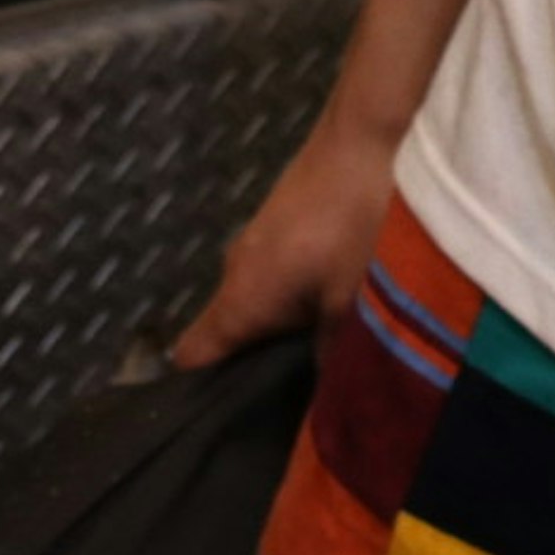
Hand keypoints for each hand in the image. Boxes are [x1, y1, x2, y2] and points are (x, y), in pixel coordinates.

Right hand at [172, 113, 401, 369]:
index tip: (226, 415)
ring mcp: (249, 247)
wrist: (363, 138)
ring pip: (248, 304)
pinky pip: (265, 279)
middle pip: (221, 335)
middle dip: (248, 362)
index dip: (200, 390)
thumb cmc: (355, 222)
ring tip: (319, 340)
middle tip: (293, 386)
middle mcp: (233, 276)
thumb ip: (336, 349)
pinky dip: (286, 296)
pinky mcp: (271, 228)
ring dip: (274, 326)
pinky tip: (327, 293)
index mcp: (242, 301)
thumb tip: (329, 393)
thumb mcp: (355, 295)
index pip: (190, 358)